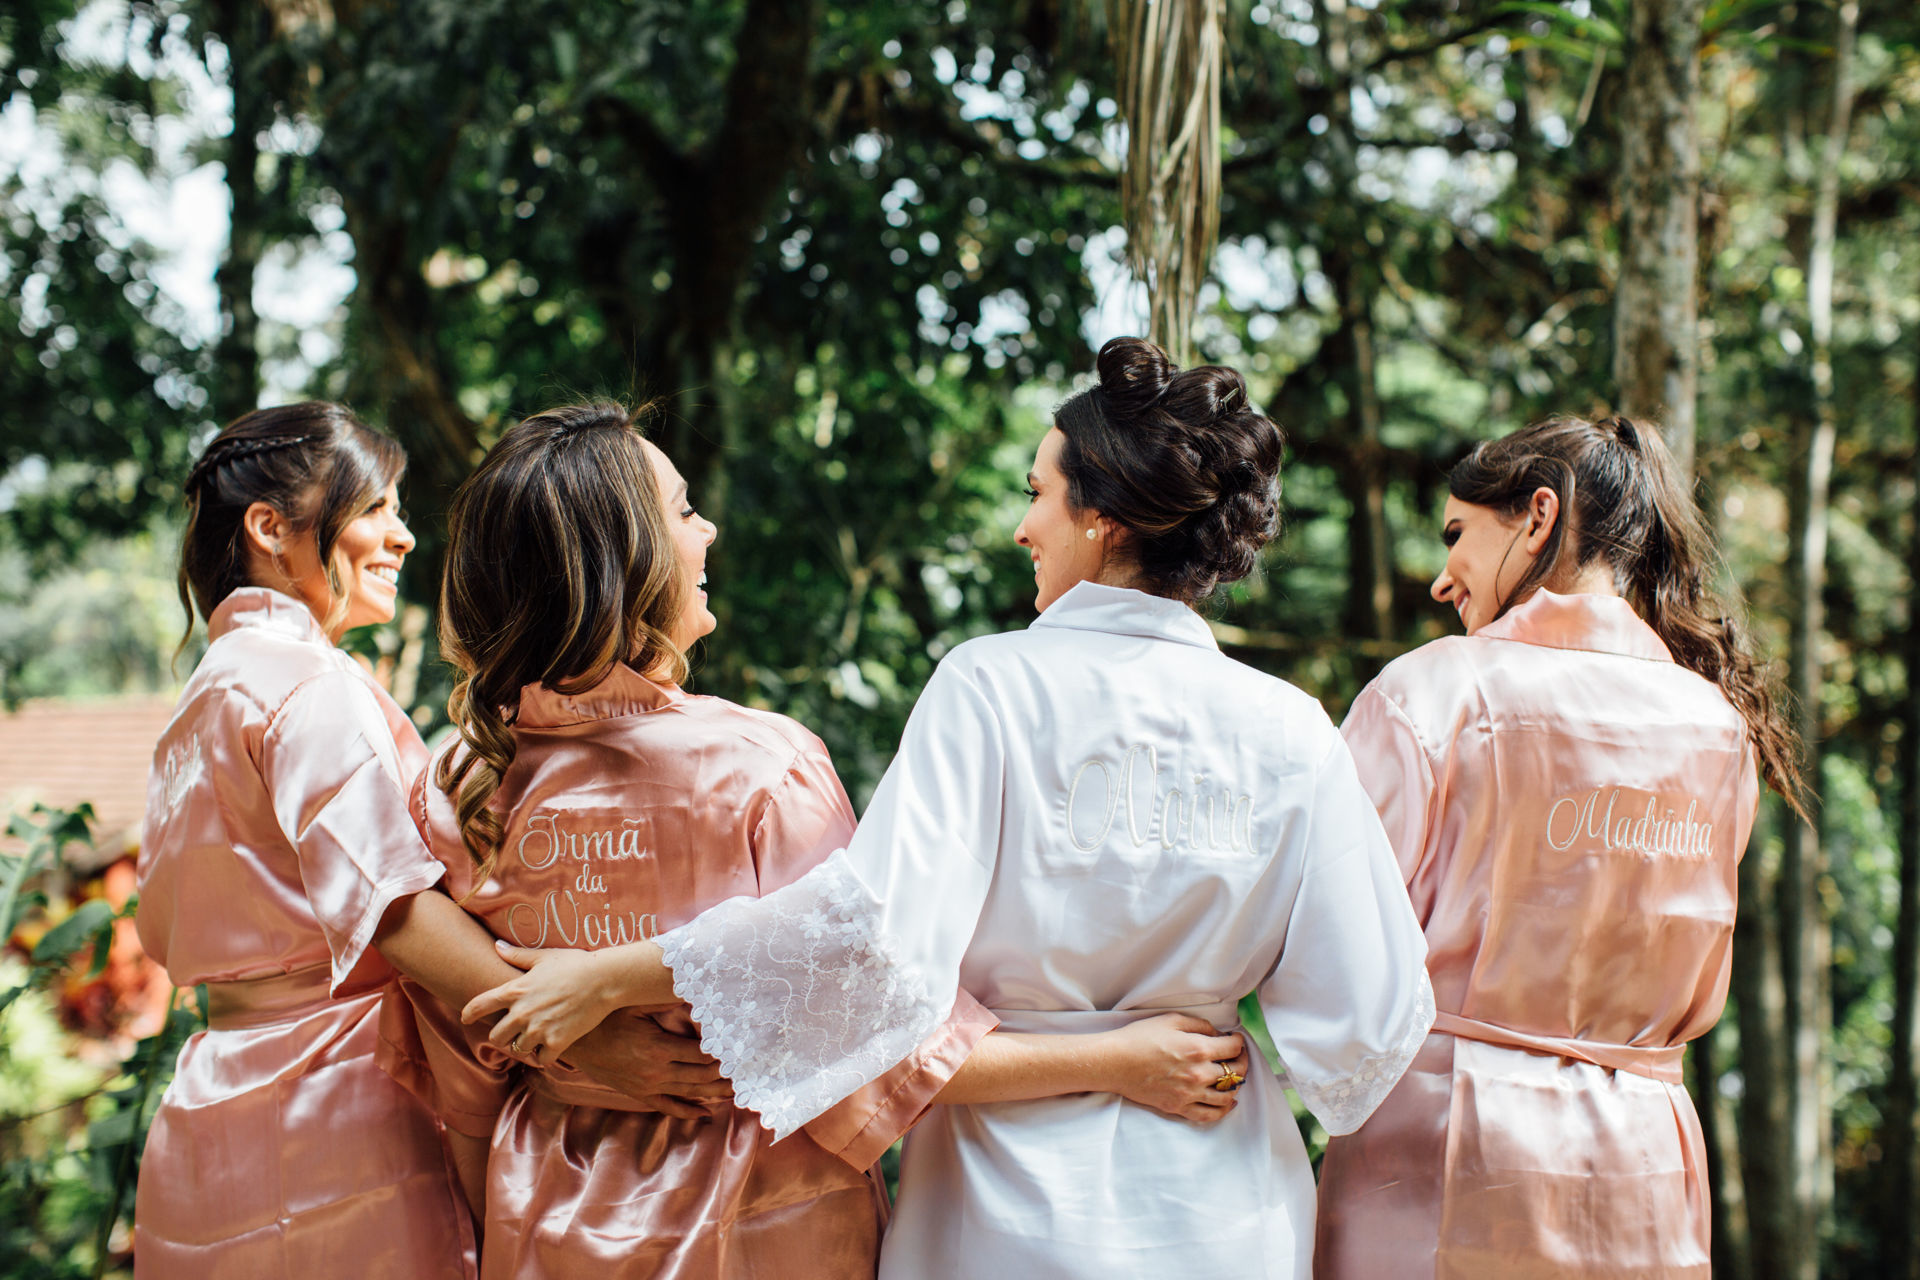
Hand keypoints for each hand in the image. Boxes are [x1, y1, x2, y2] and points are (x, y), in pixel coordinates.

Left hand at [462, 943, 624, 1066]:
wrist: (604, 979)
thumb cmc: (575, 964)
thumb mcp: (544, 956)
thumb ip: (517, 955)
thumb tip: (496, 946)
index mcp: (515, 990)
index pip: (479, 1006)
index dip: (469, 1014)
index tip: (466, 1019)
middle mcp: (521, 1013)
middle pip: (496, 1038)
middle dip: (503, 1036)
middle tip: (514, 1033)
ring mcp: (538, 1029)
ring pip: (518, 1050)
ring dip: (526, 1046)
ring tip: (538, 1037)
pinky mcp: (557, 1042)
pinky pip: (542, 1059)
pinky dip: (546, 1055)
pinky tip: (553, 1046)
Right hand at [562, 1015, 733, 1119]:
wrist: (576, 1043)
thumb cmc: (606, 1018)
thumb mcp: (635, 1004)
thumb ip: (665, 999)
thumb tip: (693, 989)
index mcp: (659, 1048)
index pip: (702, 1055)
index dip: (723, 1054)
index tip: (741, 1050)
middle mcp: (656, 1072)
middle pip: (702, 1077)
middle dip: (726, 1075)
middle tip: (749, 1072)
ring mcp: (648, 1087)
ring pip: (690, 1093)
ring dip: (715, 1093)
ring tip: (738, 1092)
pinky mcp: (639, 1094)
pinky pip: (669, 1107)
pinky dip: (688, 1111)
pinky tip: (705, 1112)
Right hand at [1095, 1013, 1249, 1124]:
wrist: (1115, 1062)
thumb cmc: (1140, 1038)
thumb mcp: (1171, 1020)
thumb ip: (1199, 1025)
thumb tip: (1216, 1034)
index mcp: (1198, 1048)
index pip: (1233, 1049)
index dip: (1238, 1042)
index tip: (1235, 1040)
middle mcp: (1198, 1073)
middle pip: (1235, 1073)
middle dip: (1242, 1063)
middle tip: (1238, 1058)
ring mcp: (1189, 1093)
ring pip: (1226, 1096)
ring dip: (1235, 1086)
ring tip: (1233, 1079)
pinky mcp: (1178, 1106)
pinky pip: (1209, 1114)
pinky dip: (1222, 1110)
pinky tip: (1227, 1103)